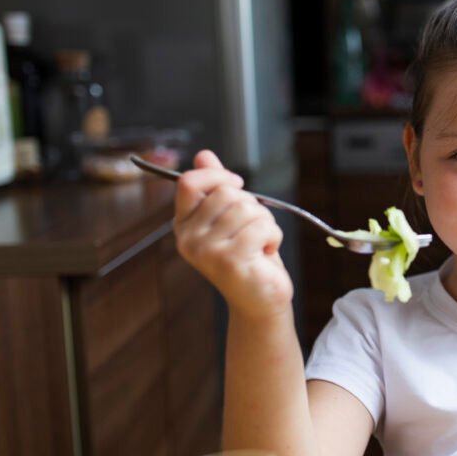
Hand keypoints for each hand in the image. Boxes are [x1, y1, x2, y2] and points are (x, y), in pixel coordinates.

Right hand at [174, 150, 292, 320]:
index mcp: (183, 225)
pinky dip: (273, 237)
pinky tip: (265, 254)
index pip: (189, 182)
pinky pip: (262, 228)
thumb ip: (215, 187)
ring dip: (265, 223)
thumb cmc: (247, 256)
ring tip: (259, 244)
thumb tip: (204, 155)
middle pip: (226, 193)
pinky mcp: (230, 262)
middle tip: (252, 231)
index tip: (238, 186)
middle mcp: (189, 238)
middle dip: (252, 206)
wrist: (259, 300)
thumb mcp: (230, 218)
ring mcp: (207, 251)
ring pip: (248, 209)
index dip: (218, 176)